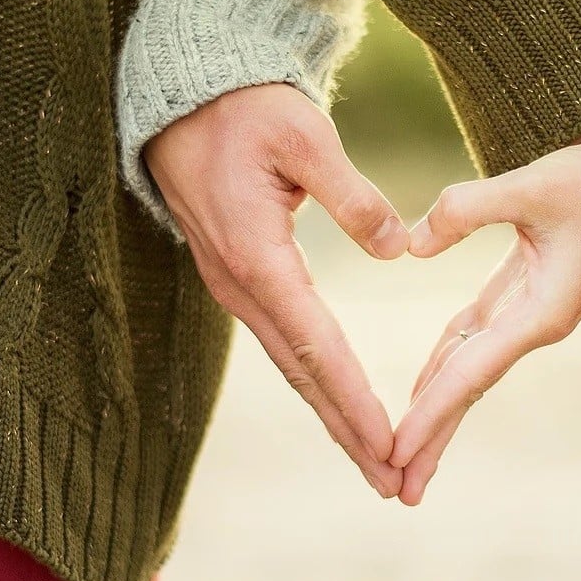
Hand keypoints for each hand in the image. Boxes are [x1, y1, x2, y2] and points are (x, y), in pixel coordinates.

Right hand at [143, 83, 409, 496]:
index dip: (355, 399)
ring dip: (332, 414)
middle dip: (347, 431)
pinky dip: (314, 380)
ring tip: (373, 458)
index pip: (316, 345)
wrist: (182, 98)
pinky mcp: (238, 277)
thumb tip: (398, 249)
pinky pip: (282, 341)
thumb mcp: (303, 136)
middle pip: (302, 374)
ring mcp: (234, 285)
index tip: (389, 443)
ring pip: (290, 364)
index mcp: (258, 256)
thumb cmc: (244, 109)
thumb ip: (352, 195)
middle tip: (391, 481)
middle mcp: (240, 284)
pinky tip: (337, 402)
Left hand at [391, 95, 580, 504]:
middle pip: (469, 388)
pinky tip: (423, 384)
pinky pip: (476, 335)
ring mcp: (533, 308)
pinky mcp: (527, 287)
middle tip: (396, 488)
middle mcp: (537, 321)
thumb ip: (466, 210)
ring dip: (437, 407)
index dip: (430, 414)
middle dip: (433, 437)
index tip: (394, 453)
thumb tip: (410, 246)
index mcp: (544, 312)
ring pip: (471, 366)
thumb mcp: (533, 184)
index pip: (471, 374)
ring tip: (404, 451)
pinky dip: (447, 360)